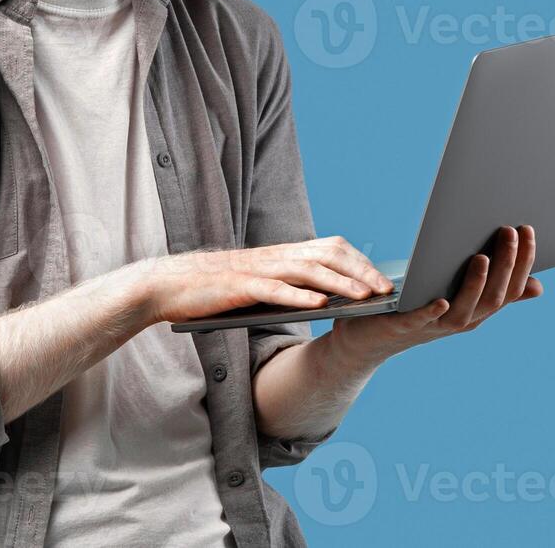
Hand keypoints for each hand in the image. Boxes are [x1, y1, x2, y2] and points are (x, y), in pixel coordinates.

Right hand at [120, 235, 394, 325]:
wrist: (167, 284)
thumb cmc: (215, 289)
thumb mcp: (259, 283)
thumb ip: (289, 284)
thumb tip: (326, 297)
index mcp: (280, 254)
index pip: (330, 248)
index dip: (359, 262)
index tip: (384, 279)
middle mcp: (273, 256)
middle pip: (327, 255)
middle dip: (360, 272)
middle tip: (387, 290)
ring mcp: (257, 270)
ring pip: (308, 271)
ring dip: (340, 284)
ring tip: (365, 299)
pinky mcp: (239, 287)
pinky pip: (274, 290)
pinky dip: (298, 296)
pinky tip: (319, 306)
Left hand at [328, 225, 544, 366]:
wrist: (371, 338)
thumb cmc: (419, 308)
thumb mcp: (461, 297)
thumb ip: (494, 290)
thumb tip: (538, 286)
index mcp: (477, 310)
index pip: (509, 288)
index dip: (522, 262)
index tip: (527, 230)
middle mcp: (462, 320)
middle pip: (492, 297)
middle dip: (505, 264)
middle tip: (509, 231)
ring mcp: (434, 326)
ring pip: (463, 311)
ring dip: (475, 284)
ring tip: (481, 257)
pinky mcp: (404, 325)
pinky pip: (422, 320)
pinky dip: (433, 311)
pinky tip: (442, 299)